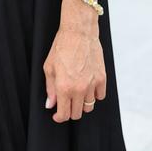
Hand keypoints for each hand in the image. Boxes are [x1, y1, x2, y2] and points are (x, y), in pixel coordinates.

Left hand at [43, 0, 106, 122]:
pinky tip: (88, 88)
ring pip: (89, 106)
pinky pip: (100, 96)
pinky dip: (94, 95)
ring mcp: (92, 84)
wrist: (78, 33)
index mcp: (64, 87)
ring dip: (82, 104)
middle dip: (70, 111)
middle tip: (66, 104)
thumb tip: (50, 105)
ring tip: (76, 93)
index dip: (59, 117)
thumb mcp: (49, 68)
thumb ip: (50, 89)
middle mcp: (79, 89)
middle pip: (77, 113)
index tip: (57, 115)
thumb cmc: (61, 48)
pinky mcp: (102, 78)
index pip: (64, 114)